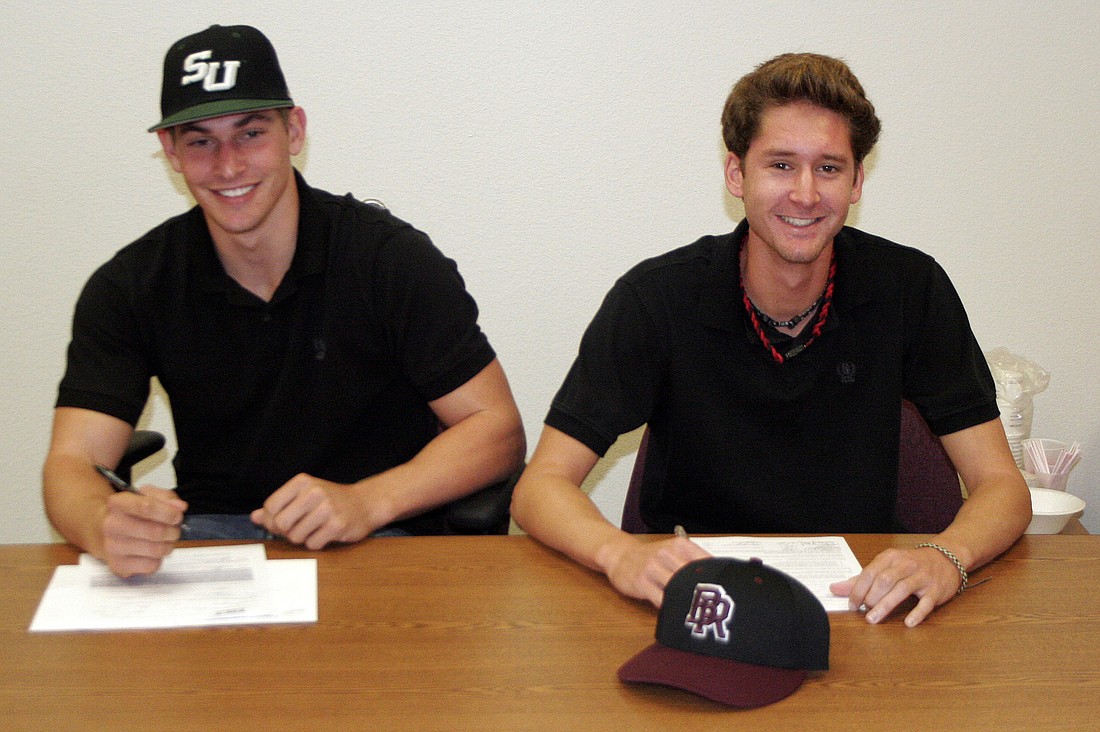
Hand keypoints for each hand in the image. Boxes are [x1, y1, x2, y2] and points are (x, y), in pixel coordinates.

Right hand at [101, 486, 186, 577]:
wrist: (108, 532)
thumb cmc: (133, 513)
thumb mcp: (148, 496)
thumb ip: (167, 498)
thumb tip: (179, 507)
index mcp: (118, 503)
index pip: (146, 507)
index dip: (168, 513)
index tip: (177, 516)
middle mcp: (112, 525)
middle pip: (155, 532)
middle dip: (173, 531)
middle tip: (174, 529)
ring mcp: (113, 547)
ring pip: (157, 550)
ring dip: (169, 545)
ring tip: (165, 540)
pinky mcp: (119, 565)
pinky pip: (152, 566)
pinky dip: (159, 560)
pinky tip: (153, 552)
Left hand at [251, 474, 370, 549]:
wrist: (365, 504)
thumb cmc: (330, 500)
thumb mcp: (304, 496)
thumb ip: (279, 506)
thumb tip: (254, 517)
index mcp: (303, 482)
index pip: (271, 506)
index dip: (272, 520)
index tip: (283, 521)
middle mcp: (315, 492)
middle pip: (280, 523)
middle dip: (286, 531)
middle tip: (299, 527)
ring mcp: (327, 509)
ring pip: (295, 536)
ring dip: (302, 538)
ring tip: (315, 529)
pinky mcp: (337, 525)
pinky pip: (312, 544)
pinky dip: (316, 543)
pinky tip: (325, 533)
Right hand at [599, 535, 711, 606]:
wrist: (620, 555)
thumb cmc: (651, 557)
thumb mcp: (673, 551)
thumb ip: (694, 562)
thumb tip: (720, 580)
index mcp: (680, 545)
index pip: (706, 562)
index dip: (718, 580)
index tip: (727, 593)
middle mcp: (667, 554)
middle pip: (694, 577)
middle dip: (707, 595)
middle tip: (718, 610)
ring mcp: (653, 568)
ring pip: (679, 589)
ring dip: (690, 603)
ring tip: (701, 615)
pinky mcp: (642, 583)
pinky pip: (662, 600)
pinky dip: (672, 609)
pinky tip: (679, 614)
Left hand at [830, 546, 962, 626]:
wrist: (947, 558)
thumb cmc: (911, 564)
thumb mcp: (886, 566)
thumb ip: (862, 579)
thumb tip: (835, 589)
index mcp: (890, 557)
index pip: (870, 572)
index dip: (858, 589)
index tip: (851, 605)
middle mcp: (906, 565)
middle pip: (884, 580)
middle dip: (871, 597)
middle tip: (864, 611)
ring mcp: (922, 577)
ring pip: (901, 590)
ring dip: (885, 605)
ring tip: (873, 619)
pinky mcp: (937, 590)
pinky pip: (926, 602)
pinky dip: (917, 613)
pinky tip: (908, 623)